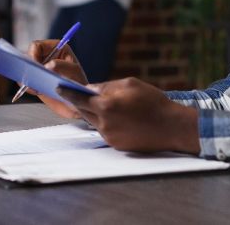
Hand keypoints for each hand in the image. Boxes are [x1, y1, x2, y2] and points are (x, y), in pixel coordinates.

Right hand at [27, 39, 87, 117]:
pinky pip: (25, 80)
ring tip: (36, 88)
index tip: (36, 66)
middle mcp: (45, 56)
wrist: (77, 100)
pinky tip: (36, 92)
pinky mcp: (35, 79)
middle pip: (28, 56)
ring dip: (27, 77)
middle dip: (28, 67)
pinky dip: (27, 86)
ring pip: (25, 69)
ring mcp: (39, 68)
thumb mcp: (74, 72)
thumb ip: (62, 66)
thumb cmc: (79, 82)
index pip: (37, 46)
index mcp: (55, 48)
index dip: (33, 54)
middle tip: (33, 78)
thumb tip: (48, 66)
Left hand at [58, 78, 200, 153]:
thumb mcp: (130, 84)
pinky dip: (106, 123)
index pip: (78, 98)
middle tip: (76, 94)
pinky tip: (117, 117)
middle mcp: (104, 123)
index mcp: (106, 105)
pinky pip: (104, 131)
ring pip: (94, 121)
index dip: (67, 93)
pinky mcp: (116, 145)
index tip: (57, 87)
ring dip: (95, 113)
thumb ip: (107, 86)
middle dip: (80, 102)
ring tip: (104, 104)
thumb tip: (91, 89)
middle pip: (83, 111)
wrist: (172, 127)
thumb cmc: (153, 101)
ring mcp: (109, 136)